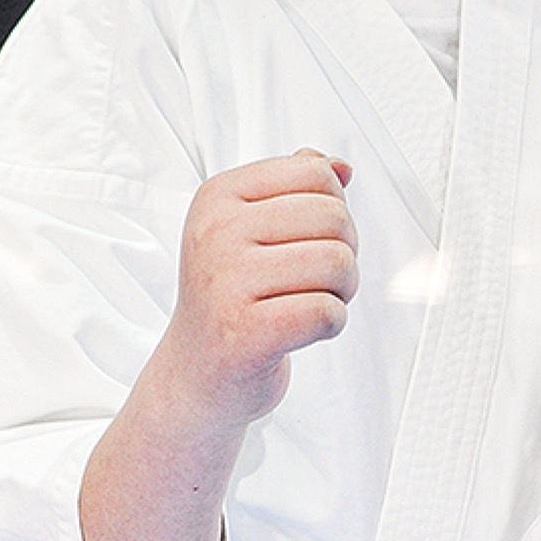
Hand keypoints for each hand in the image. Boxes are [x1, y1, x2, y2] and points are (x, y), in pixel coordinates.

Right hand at [162, 148, 358, 424]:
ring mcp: (226, 281)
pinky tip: (301, 330)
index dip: (333, 207)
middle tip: (314, 279)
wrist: (197, 373)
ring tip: (308, 302)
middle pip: (335, 218)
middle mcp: (216, 232)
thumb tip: (341, 167)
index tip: (309, 238)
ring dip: (341, 291)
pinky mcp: (245, 332)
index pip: (315, 173)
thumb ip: (296, 190)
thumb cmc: (231, 297)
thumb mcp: (252, 230)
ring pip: (339, 265)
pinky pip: (328, 313)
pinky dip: (331, 324)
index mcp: (218, 196)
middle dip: (343, 252)